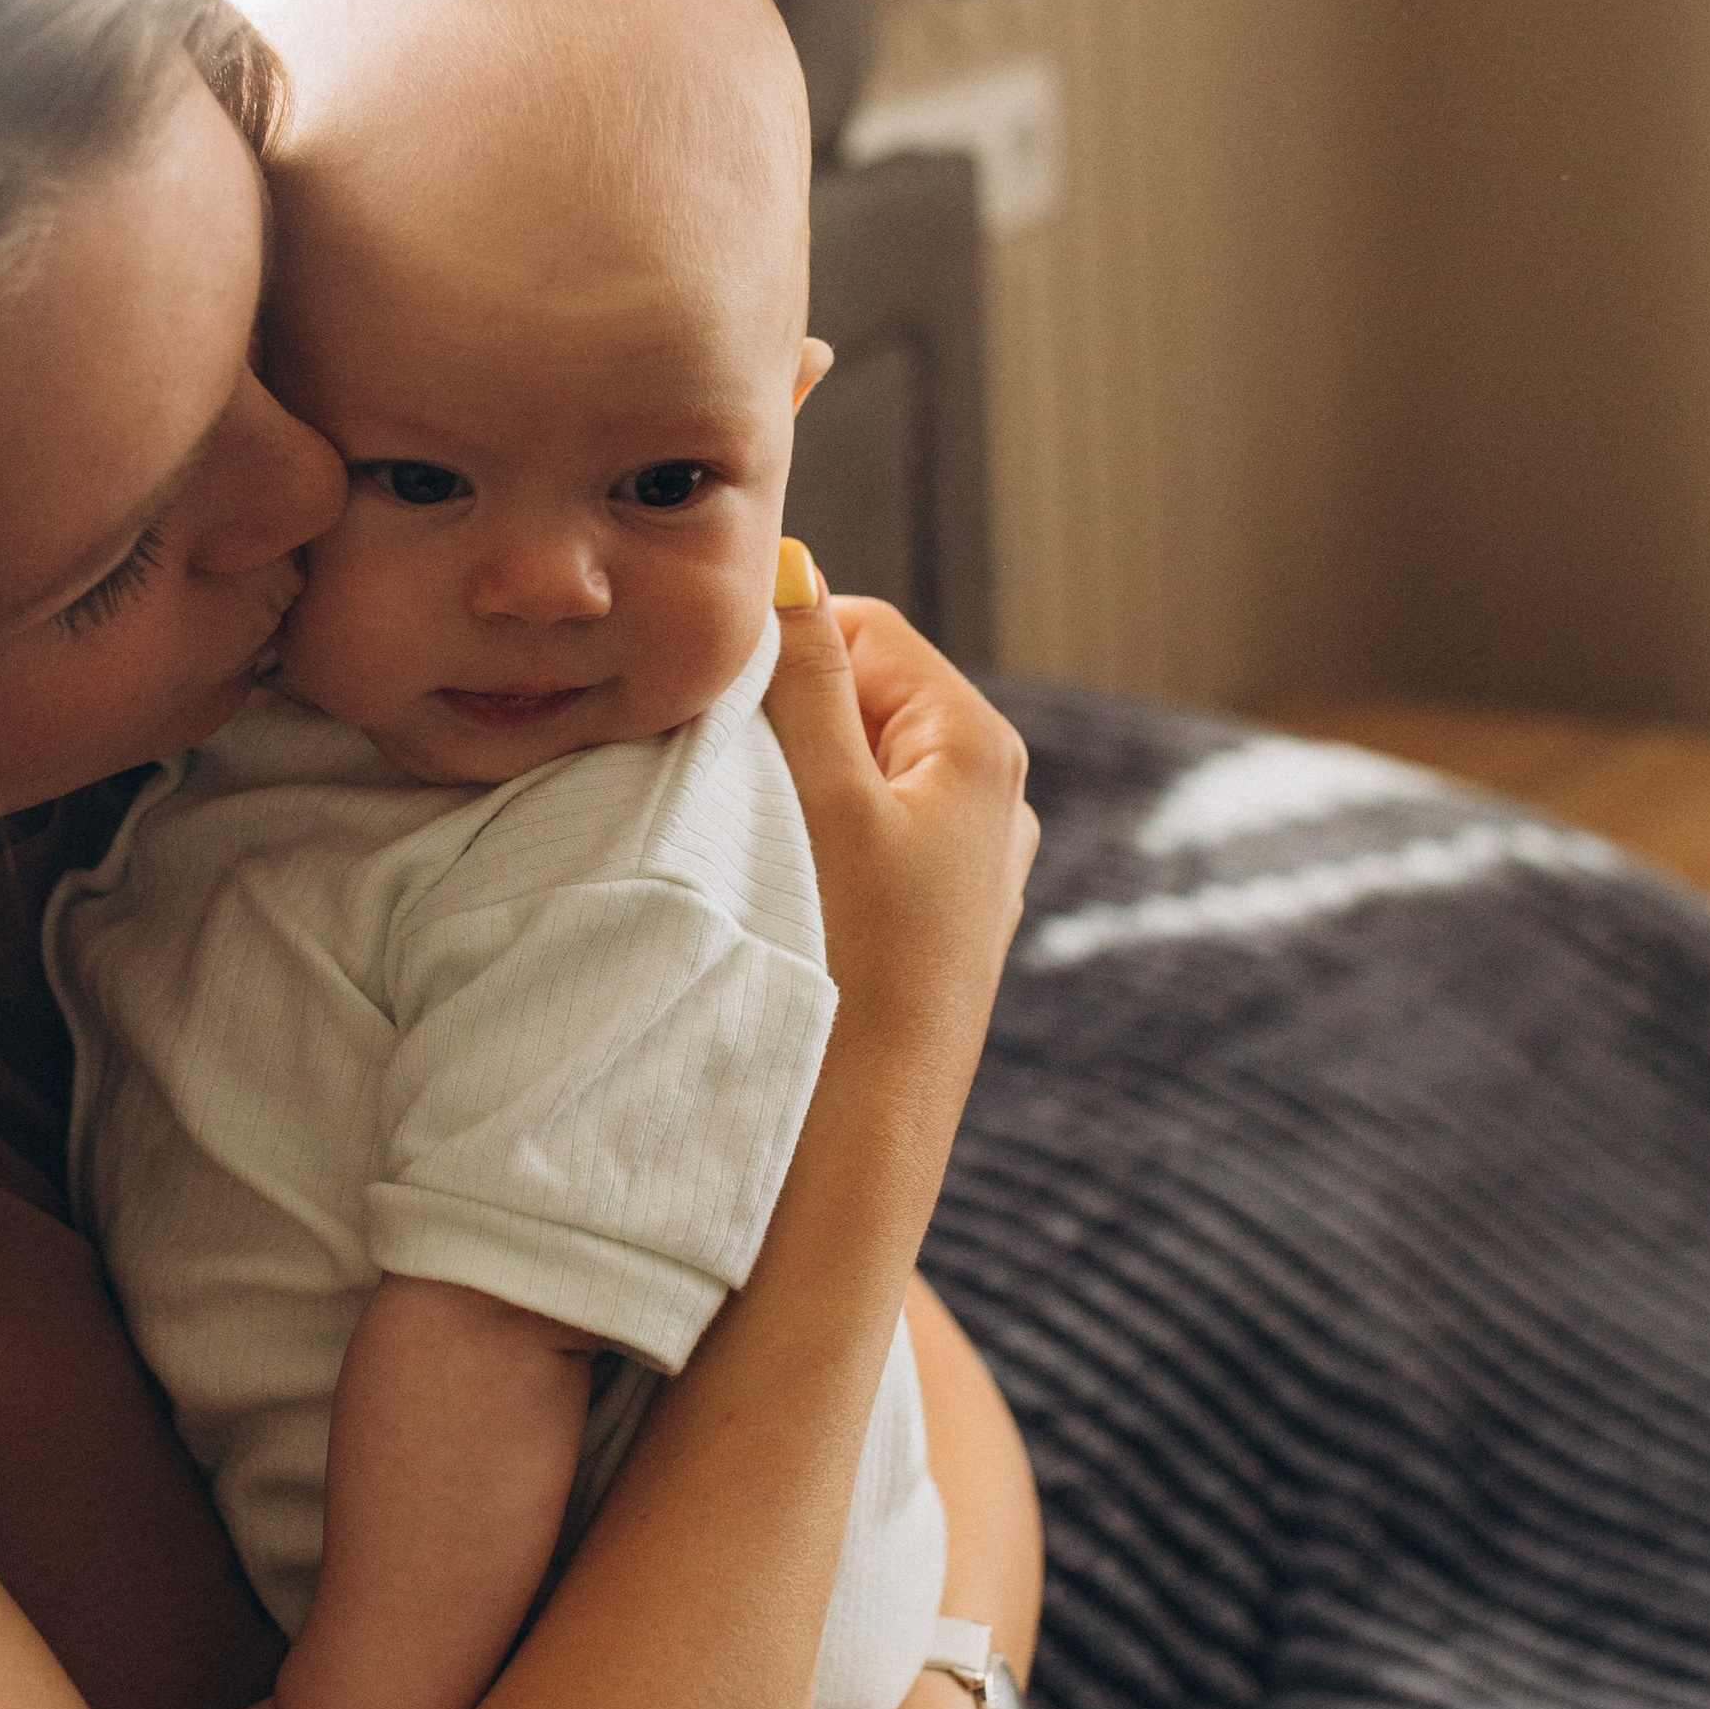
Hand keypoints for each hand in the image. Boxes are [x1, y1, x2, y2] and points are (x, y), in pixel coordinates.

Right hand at [762, 560, 1037, 1141]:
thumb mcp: (822, 799)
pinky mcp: (936, 932)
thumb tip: (792, 563)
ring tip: (747, 843)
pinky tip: (778, 894)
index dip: (786, 646)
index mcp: (981, 749)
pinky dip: (813, 847)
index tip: (714, 693)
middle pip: (864, 702)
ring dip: (794, 788)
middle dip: (789, 721)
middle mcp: (995, 802)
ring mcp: (970, 871)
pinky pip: (864, 847)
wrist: (861, 1145)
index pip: (868, 630)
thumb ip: (806, 677)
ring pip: (857, 778)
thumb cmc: (846, 970)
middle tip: (716, 772)